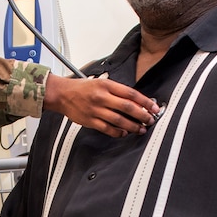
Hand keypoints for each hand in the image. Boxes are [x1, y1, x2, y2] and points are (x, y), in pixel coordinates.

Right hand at [43, 74, 159, 136]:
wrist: (62, 94)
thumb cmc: (82, 88)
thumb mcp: (101, 82)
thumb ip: (117, 91)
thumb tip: (135, 101)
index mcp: (106, 85)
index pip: (131, 93)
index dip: (145, 102)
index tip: (153, 108)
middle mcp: (102, 97)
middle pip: (128, 107)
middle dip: (142, 115)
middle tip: (150, 120)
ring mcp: (96, 110)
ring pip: (119, 120)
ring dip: (133, 126)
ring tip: (141, 129)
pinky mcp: (90, 121)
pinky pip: (108, 129)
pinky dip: (118, 132)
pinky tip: (124, 133)